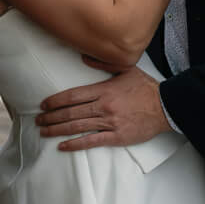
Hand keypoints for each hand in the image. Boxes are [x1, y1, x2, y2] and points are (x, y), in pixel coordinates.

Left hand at [38, 66, 170, 150]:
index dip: (56, 101)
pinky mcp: (116, 137)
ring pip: (77, 126)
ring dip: (58, 130)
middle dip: (52, 117)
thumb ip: (103, 63)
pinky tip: (63, 146)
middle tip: (38, 120)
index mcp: (104, 90)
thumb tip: (83, 57)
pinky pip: (92, 141)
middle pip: (71, 112)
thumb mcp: (126, 69)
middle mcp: (103, 106)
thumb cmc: (146, 88)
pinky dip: (75, 144)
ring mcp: (109, 123)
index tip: (44, 105)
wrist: (165, 106)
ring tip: (44, 132)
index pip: (73, 96)